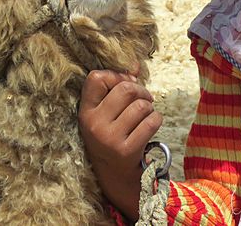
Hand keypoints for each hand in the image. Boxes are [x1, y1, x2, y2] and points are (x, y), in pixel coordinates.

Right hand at [79, 69, 162, 220]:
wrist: (115, 176)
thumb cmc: (113, 134)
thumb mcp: (106, 112)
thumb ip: (118, 86)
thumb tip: (135, 64)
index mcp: (85, 112)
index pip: (96, 77)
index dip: (115, 76)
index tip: (122, 86)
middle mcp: (93, 125)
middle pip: (126, 88)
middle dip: (141, 90)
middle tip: (143, 99)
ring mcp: (109, 139)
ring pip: (141, 105)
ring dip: (149, 107)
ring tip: (144, 115)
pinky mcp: (127, 151)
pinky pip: (151, 121)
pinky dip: (156, 120)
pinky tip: (149, 127)